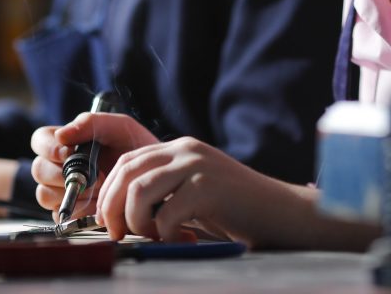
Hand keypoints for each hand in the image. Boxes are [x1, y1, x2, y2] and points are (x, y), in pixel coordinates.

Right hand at [30, 112, 158, 218]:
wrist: (154, 173)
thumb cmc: (134, 145)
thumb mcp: (116, 126)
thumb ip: (89, 123)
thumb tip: (60, 135)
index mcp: (65, 141)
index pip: (39, 140)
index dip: (47, 148)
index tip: (67, 152)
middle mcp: (59, 166)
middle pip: (38, 170)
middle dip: (59, 174)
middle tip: (88, 176)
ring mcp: (63, 191)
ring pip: (45, 195)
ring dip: (69, 193)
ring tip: (98, 187)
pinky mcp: (73, 213)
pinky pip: (62, 216)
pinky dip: (78, 211)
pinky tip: (97, 204)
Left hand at [96, 137, 384, 249]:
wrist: (283, 213)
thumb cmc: (236, 211)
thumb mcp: (193, 192)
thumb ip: (163, 192)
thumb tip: (118, 214)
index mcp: (178, 148)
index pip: (127, 161)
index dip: (108, 193)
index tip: (108, 223)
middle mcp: (185, 149)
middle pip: (126, 173)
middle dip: (112, 208)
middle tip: (119, 235)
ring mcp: (197, 165)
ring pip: (139, 190)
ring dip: (136, 222)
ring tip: (153, 238)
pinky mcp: (209, 187)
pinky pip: (167, 213)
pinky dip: (164, 233)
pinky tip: (180, 241)